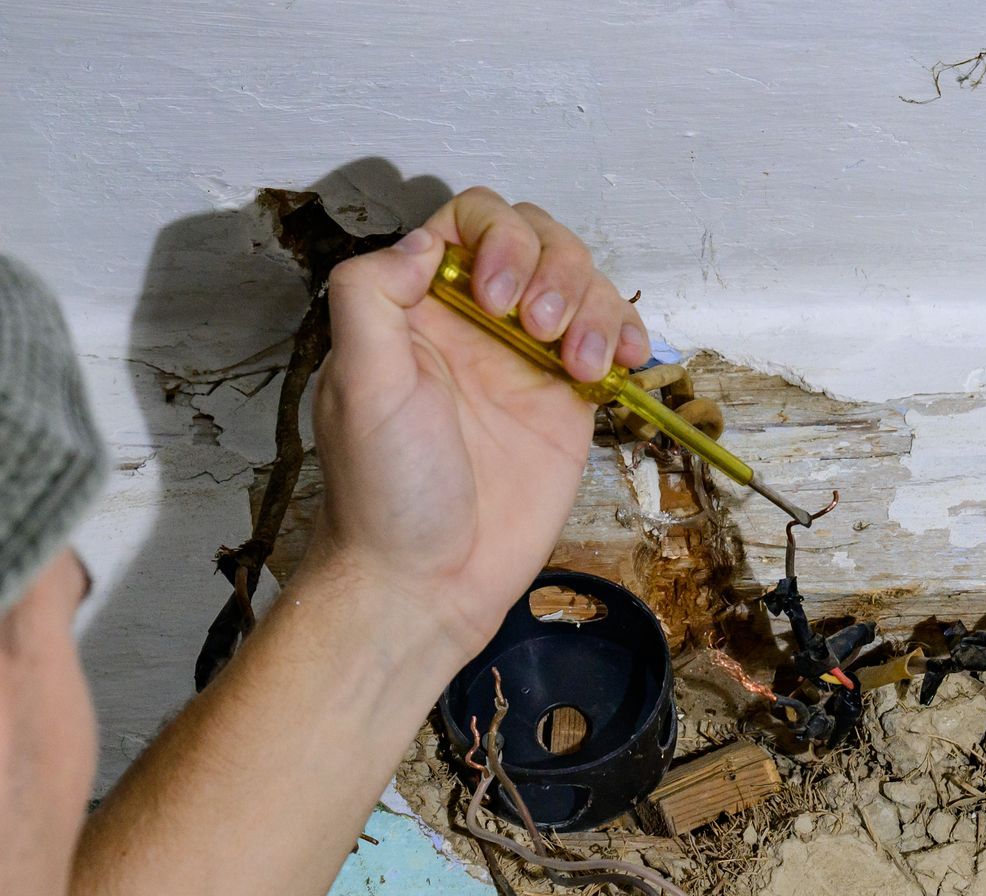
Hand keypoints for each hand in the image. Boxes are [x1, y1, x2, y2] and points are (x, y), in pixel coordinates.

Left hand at [304, 187, 649, 662]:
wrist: (428, 581)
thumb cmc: (384, 489)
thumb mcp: (357, 381)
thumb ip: (372, 295)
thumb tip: (426, 242)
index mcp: (419, 307)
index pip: (468, 223)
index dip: (494, 237)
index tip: (493, 294)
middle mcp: (477, 323)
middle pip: (536, 239)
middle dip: (551, 267)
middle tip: (537, 329)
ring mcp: (529, 360)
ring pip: (582, 283)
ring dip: (593, 306)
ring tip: (579, 367)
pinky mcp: (570, 403)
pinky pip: (612, 342)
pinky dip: (628, 335)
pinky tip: (623, 363)